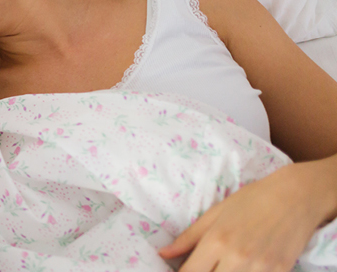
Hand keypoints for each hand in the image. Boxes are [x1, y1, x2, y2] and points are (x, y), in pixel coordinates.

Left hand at [161, 160, 336, 270]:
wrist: (297, 196)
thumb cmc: (252, 200)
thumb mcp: (215, 213)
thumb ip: (188, 237)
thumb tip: (163, 253)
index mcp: (216, 240)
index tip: (182, 271)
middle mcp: (237, 257)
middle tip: (205, 266)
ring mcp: (260, 267)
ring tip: (222, 265)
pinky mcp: (280, 271)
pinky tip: (243, 267)